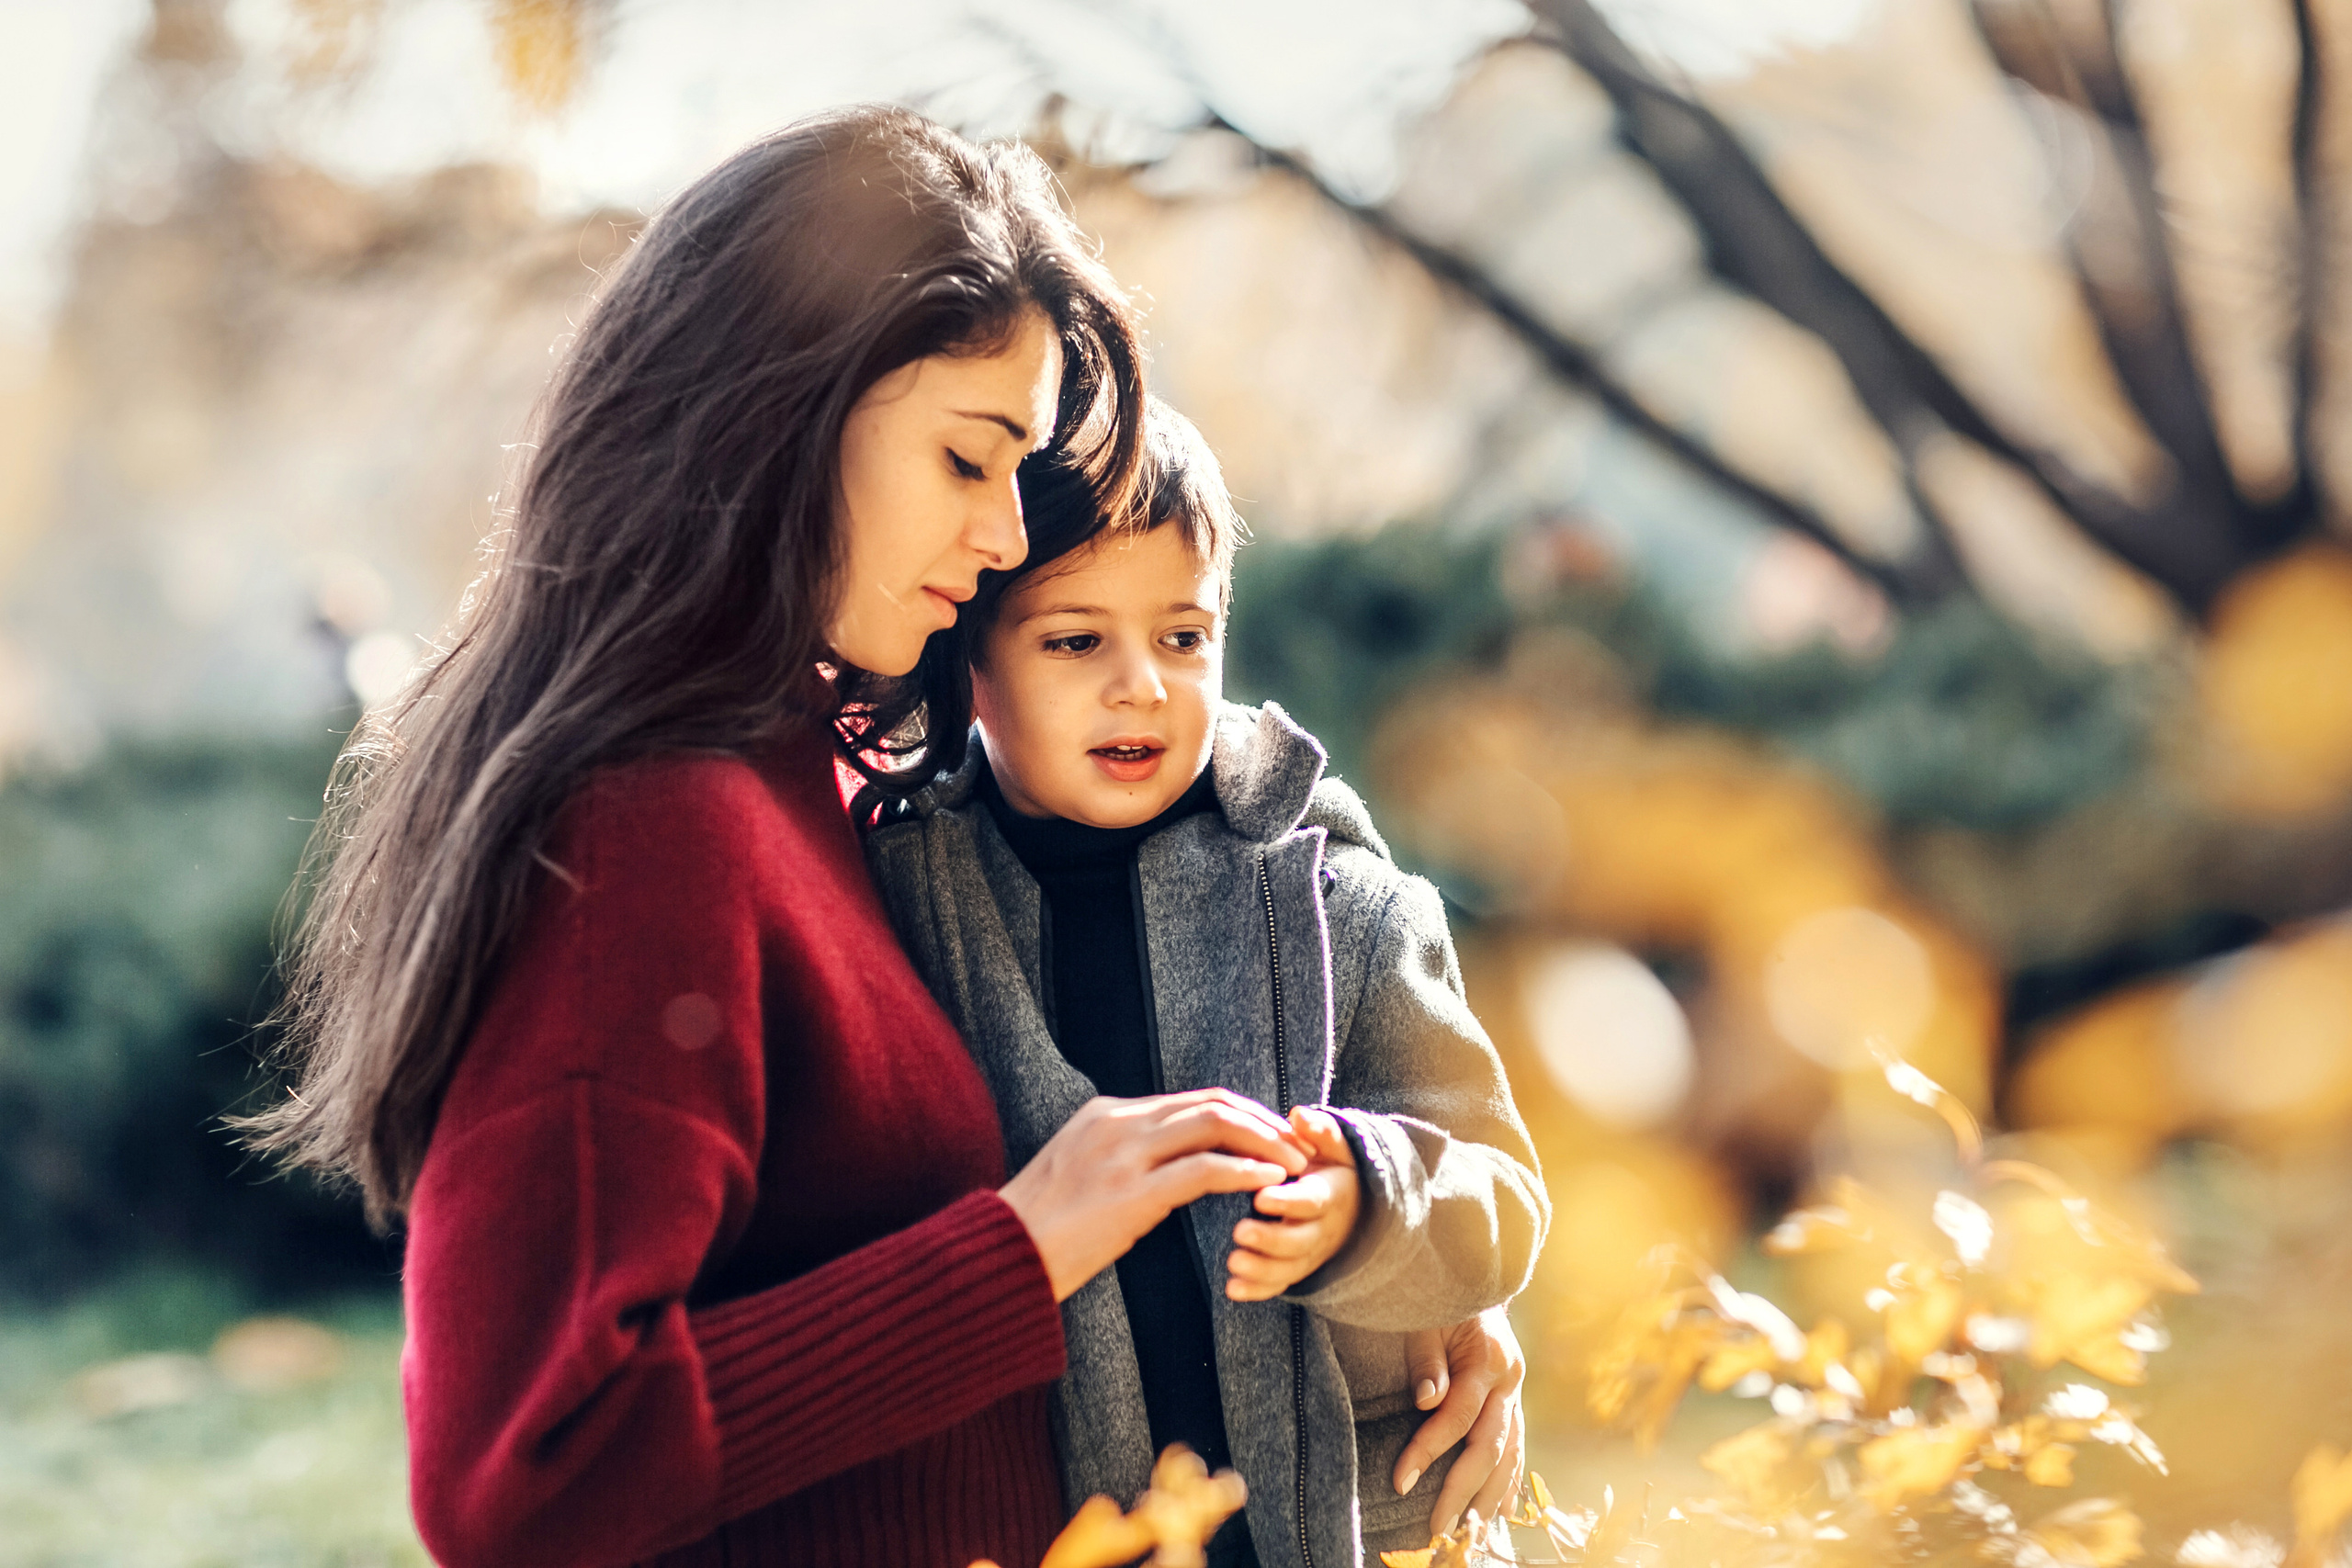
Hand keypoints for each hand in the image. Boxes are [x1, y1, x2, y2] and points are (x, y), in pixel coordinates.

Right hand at [1000, 1089, 1309, 1301]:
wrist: (999, 1258)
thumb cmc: (1038, 1230)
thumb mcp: (1078, 1173)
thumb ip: (1121, 1158)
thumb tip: (1165, 1167)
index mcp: (1104, 1114)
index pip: (1191, 1100)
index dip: (1241, 1115)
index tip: (1272, 1136)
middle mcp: (1116, 1123)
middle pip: (1211, 1103)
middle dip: (1263, 1122)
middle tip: (1298, 1146)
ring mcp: (1122, 1155)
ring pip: (1214, 1125)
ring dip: (1264, 1142)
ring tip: (1295, 1164)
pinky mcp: (1129, 1194)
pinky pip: (1203, 1170)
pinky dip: (1244, 1171)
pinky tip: (1268, 1182)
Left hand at [1226, 1106, 1360, 1301]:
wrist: (1348, 1206)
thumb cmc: (1328, 1166)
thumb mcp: (1332, 1146)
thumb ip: (1319, 1131)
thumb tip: (1300, 1115)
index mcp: (1329, 1194)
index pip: (1311, 1200)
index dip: (1288, 1202)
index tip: (1260, 1198)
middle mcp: (1321, 1228)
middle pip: (1300, 1241)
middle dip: (1271, 1240)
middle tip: (1240, 1232)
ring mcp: (1307, 1253)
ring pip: (1288, 1269)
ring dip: (1261, 1269)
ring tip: (1233, 1261)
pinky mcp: (1292, 1269)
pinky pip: (1277, 1285)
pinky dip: (1257, 1290)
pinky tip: (1232, 1289)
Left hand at [1394, 1306, 1524, 1535]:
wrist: (1470, 1277)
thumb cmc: (1437, 1296)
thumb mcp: (1425, 1317)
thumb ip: (1427, 1357)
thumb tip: (1427, 1400)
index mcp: (1490, 1358)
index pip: (1458, 1416)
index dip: (1429, 1449)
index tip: (1400, 1481)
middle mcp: (1510, 1380)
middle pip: (1489, 1447)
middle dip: (1461, 1492)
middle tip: (1435, 1528)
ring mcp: (1517, 1393)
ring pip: (1509, 1455)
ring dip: (1489, 1499)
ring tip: (1471, 1536)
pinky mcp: (1514, 1401)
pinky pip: (1516, 1448)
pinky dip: (1509, 1482)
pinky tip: (1501, 1512)